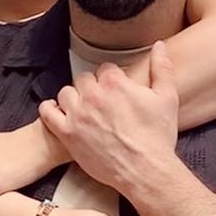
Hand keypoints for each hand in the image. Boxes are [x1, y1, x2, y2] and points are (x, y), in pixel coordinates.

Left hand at [38, 40, 180, 198]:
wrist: (145, 171)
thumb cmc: (157, 137)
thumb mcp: (167, 98)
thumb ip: (162, 68)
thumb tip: (158, 45)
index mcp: (115, 83)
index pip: (105, 69)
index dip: (111, 79)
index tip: (115, 91)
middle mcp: (93, 95)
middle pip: (84, 79)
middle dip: (92, 88)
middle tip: (101, 103)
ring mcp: (77, 115)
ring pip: (66, 93)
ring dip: (73, 98)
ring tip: (83, 109)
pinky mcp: (67, 134)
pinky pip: (48, 113)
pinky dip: (49, 109)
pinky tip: (57, 111)